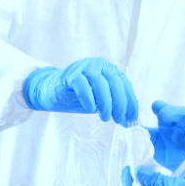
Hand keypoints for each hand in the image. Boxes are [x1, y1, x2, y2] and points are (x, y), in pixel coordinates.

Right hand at [23, 57, 137, 125]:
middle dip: (120, 104)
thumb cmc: (79, 96)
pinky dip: (89, 98)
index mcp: (110, 69)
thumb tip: (129, 120)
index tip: (132, 118)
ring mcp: (85, 67)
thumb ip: (114, 105)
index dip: (131, 102)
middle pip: (115, 83)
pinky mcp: (71, 74)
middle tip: (119, 119)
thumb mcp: (101, 100)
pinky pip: (83, 85)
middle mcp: (99, 65)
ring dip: (106, 103)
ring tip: (105, 117)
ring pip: (101, 84)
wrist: (51, 91)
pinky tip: (91, 109)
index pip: (125, 85)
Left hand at [146, 100, 184, 170]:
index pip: (163, 109)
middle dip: (174, 111)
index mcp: (167, 124)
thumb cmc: (169, 158)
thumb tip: (129, 135)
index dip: (160, 106)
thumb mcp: (153, 150)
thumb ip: (143, 141)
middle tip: (166, 115)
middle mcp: (182, 123)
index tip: (157, 107)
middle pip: (181, 110)